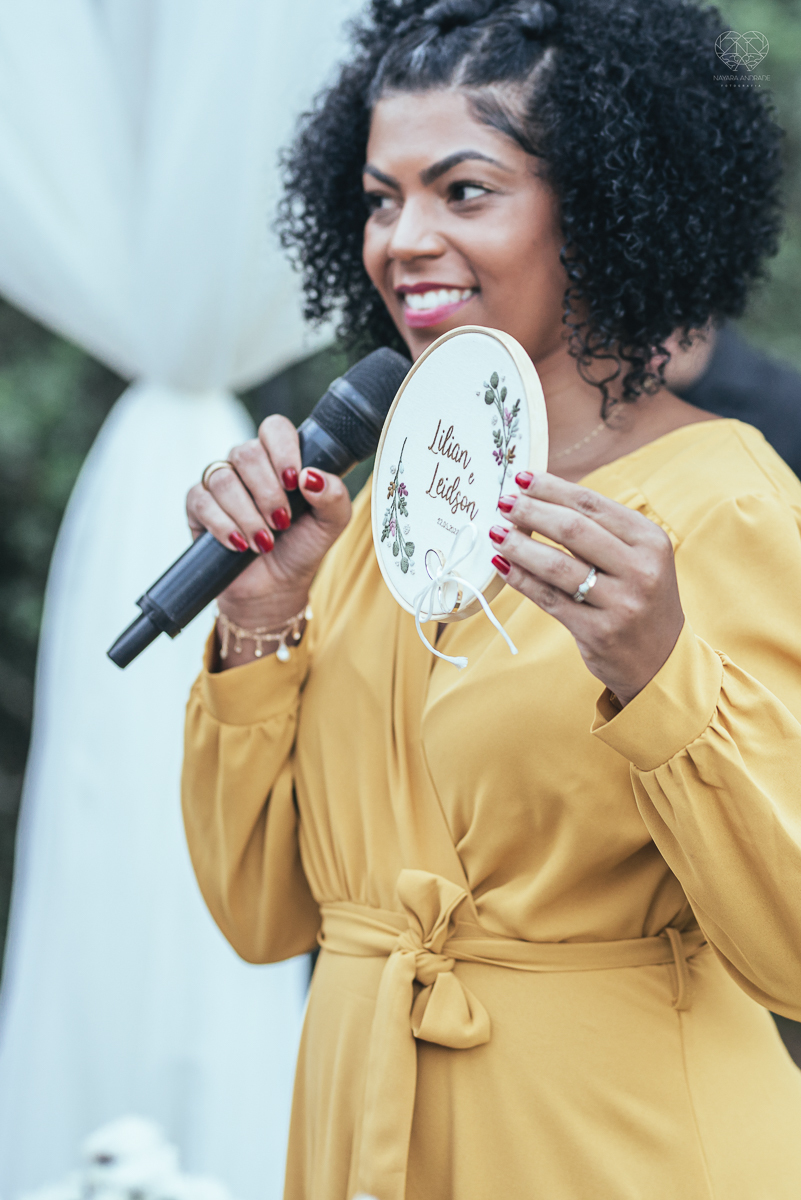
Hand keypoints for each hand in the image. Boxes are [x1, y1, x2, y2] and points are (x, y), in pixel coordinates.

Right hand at [186, 415, 351, 626]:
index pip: (275, 429)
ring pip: (223, 479)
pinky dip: (223, 525)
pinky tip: (238, 544)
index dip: (282, 450)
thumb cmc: (302, 548)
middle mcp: (248, 465)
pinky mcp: (198, 505)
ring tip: (264, 542)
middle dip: (267, 493)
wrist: (275, 588)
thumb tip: (311, 476)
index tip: (294, 482)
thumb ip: (334, 496)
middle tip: (282, 522)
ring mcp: (221, 483)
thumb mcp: (331, 524)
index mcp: (280, 459)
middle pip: (247, 453)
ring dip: (247, 515)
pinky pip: (201, 501)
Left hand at [489, 472, 684, 705]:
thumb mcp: (639, 558)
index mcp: (651, 541)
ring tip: (496, 532)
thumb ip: (601, 531)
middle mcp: (640, 569)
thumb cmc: (641, 599)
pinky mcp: (598, 632)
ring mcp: (621, 603)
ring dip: (519, 545)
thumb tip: (542, 498)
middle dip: (532, 511)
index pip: (593, 504)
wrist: (662, 660)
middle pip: (573, 530)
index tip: (522, 477)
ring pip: (557, 565)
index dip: (553, 488)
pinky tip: (502, 565)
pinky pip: (549, 598)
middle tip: (503, 502)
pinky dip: (521, 579)